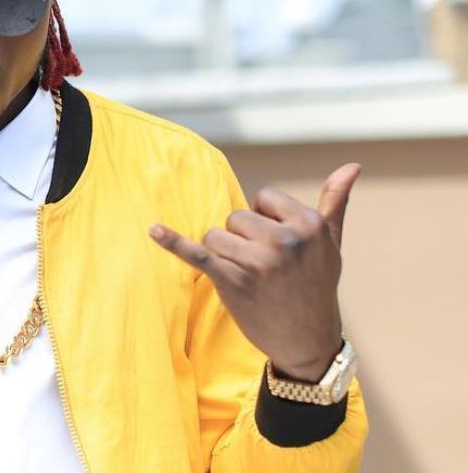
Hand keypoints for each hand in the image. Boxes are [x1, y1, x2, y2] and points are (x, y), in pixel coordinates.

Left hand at [148, 163, 360, 381]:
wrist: (308, 341)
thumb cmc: (317, 287)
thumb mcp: (332, 243)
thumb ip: (335, 202)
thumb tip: (352, 165)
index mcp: (309, 224)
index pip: (263, 198)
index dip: (264, 220)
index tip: (278, 247)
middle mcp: (285, 240)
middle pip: (235, 217)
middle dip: (242, 239)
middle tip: (265, 269)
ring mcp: (259, 261)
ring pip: (215, 236)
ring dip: (224, 256)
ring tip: (249, 279)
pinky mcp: (234, 281)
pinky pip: (198, 255)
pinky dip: (173, 242)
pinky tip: (153, 230)